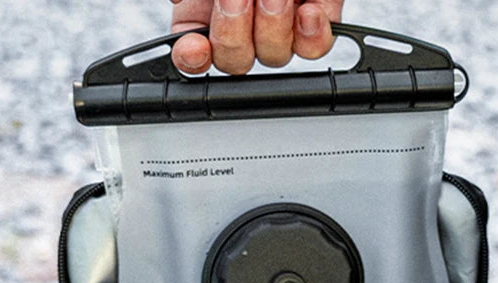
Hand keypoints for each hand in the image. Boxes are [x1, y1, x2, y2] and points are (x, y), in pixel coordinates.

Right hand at [169, 0, 343, 74]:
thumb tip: (177, 3)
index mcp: (205, 10)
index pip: (192, 52)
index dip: (192, 59)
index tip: (194, 49)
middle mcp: (243, 22)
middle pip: (235, 62)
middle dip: (235, 32)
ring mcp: (282, 24)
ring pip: (274, 56)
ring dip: (272, 25)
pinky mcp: (320, 18)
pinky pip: (317, 46)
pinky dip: (313, 33)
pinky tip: (308, 12)